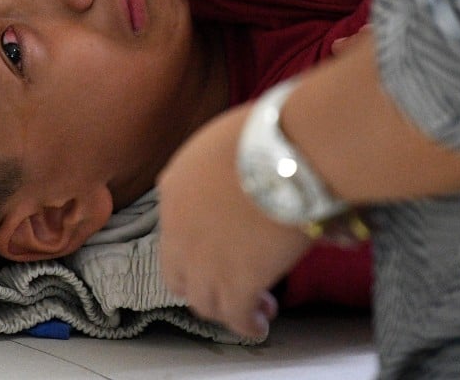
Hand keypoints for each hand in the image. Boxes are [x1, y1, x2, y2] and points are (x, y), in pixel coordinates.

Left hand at [157, 103, 312, 338]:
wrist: (285, 155)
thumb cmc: (270, 133)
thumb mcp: (228, 139)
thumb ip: (228, 166)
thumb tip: (256, 178)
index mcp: (175, 186)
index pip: (174, 226)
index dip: (196, 241)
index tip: (219, 245)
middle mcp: (178, 228)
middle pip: (178, 271)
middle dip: (201, 282)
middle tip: (228, 284)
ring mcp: (203, 260)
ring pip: (203, 299)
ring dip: (225, 307)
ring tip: (253, 307)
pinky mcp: (235, 284)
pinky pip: (234, 316)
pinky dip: (245, 325)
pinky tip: (259, 325)